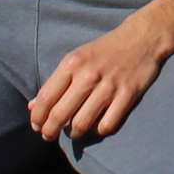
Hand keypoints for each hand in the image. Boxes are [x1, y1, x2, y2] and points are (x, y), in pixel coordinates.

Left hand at [27, 13, 173, 142]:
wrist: (141, 38)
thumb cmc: (104, 50)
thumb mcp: (76, 58)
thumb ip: (55, 82)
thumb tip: (32, 106)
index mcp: (72, 63)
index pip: (46, 98)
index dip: (37, 117)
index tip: (37, 125)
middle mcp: (88, 75)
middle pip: (60, 114)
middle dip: (50, 131)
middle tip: (48, 135)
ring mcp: (109, 86)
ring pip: (81, 124)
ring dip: (73, 133)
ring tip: (72, 132)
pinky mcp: (127, 95)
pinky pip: (106, 125)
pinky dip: (97, 131)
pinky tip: (95, 126)